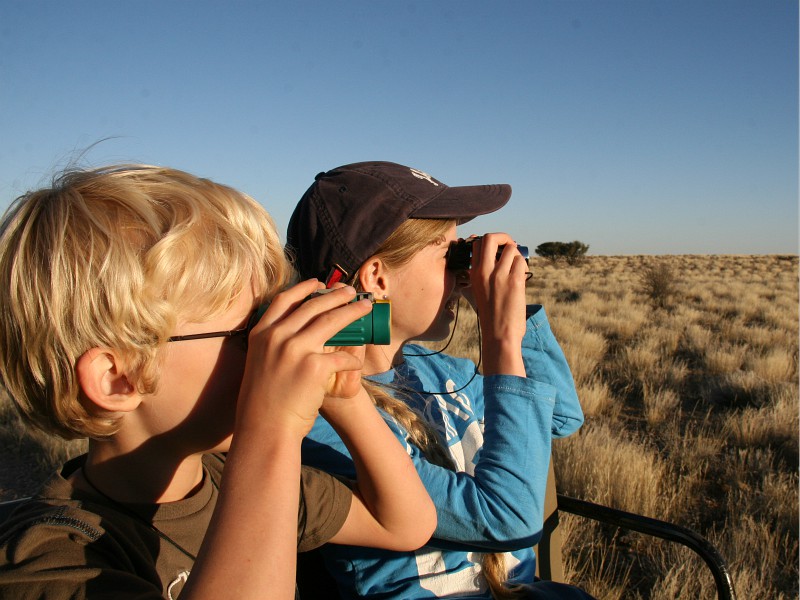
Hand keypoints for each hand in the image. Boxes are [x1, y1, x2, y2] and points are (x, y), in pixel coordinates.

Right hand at [236, 280, 371, 436]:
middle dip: (335, 296)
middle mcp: (276, 337)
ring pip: (331, 322)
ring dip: (351, 311)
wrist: (265, 428)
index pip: (283, 300)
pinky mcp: (313, 366)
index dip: (302, 288)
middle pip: (312, 306)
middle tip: (350, 291)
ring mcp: (295, 350)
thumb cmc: (264, 401)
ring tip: (364, 306)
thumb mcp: (261, 363)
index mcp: (261, 334)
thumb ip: (275, 343)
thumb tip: (300, 328)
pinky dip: (351, 359)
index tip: (318, 283)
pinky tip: (357, 361)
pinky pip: (341, 357)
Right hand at [466, 233, 527, 374]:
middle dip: (503, 237)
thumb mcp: (480, 291)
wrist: (499, 335)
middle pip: (491, 238)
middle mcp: (484, 272)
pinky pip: (521, 261)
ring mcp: (499, 276)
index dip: (490, 243)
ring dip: (517, 255)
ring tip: (518, 268)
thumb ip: (485, 273)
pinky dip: (524, 266)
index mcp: (473, 274)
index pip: (477, 244)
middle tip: (509, 247)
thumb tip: (500, 257)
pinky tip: (522, 277)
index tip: (498, 250)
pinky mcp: (515, 281)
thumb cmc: (491, 316)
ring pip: (511, 249)